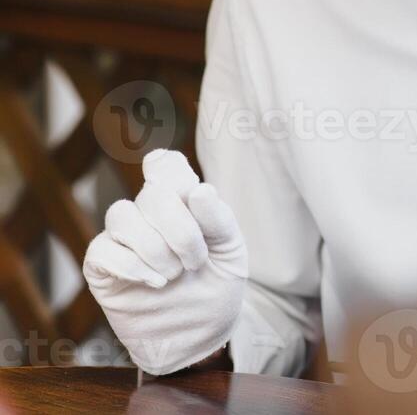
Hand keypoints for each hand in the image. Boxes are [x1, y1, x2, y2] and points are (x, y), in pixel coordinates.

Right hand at [83, 150, 247, 374]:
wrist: (200, 336)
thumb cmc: (216, 286)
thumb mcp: (231, 251)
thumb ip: (218, 219)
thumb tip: (199, 190)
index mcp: (181, 201)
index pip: (165, 165)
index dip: (170, 170)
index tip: (187, 192)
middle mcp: (148, 214)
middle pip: (152, 193)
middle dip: (181, 230)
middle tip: (195, 262)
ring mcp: (121, 239)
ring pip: (121, 215)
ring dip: (156, 249)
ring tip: (174, 275)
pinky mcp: (101, 269)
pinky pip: (103, 250)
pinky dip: (132, 266)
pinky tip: (155, 283)